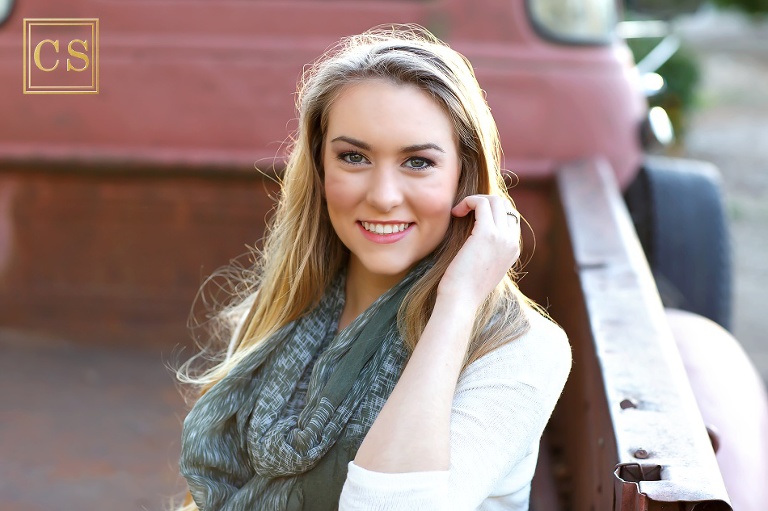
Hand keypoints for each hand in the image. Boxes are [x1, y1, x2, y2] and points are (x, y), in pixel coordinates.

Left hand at [437, 194, 520, 308]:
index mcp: (513, 250)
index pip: (510, 218)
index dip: (491, 212)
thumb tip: (474, 237)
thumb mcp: (482, 268)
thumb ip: (486, 252)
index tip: (471, 217)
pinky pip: (482, 203)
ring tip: (459, 211)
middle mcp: (512, 242)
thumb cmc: (464, 288)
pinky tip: (456, 212)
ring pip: (496, 200)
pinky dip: (469, 201)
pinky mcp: (487, 233)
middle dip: (484, 202)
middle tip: (464, 211)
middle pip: (505, 206)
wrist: (461, 301)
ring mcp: (502, 237)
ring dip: (475, 200)